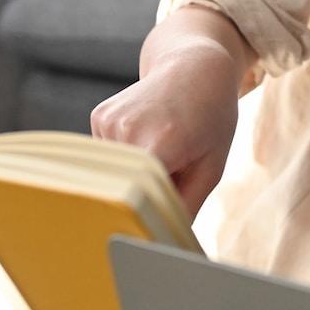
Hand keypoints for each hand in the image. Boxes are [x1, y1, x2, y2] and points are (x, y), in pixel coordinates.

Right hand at [91, 8, 249, 212]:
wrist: (196, 65)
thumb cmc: (211, 117)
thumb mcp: (211, 167)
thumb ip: (185, 208)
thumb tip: (164, 244)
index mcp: (159, 142)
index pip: (140, 199)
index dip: (147, 215)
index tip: (155, 228)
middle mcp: (126, 130)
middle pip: (125, 188)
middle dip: (143, 195)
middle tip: (171, 181)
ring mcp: (107, 121)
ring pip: (114, 174)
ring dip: (134, 175)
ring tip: (164, 151)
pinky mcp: (98, 116)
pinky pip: (107, 156)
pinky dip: (126, 157)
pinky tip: (148, 136)